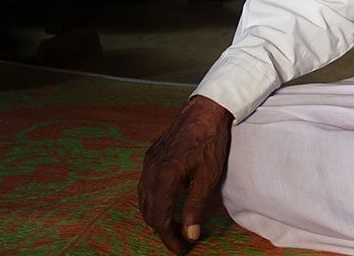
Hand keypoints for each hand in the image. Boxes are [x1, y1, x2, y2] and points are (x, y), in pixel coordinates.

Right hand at [138, 95, 233, 253]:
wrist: (205, 110)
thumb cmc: (210, 141)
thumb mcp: (207, 177)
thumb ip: (195, 207)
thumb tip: (190, 233)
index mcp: (164, 177)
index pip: (159, 218)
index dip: (169, 238)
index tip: (182, 248)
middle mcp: (151, 170)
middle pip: (148, 211)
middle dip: (161, 229)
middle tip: (180, 240)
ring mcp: (149, 162)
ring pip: (143, 199)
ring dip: (156, 215)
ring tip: (174, 225)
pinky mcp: (151, 156)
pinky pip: (145, 185)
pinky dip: (153, 200)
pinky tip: (167, 203)